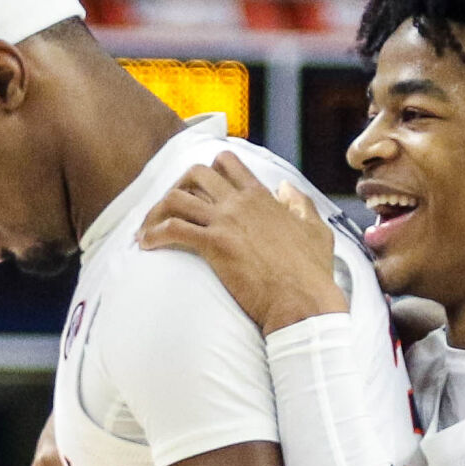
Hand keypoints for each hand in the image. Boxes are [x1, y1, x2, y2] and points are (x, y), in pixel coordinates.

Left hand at [139, 151, 347, 334]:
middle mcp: (241, 203)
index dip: (207, 170)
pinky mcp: (215, 245)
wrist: (303, 302)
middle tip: (168, 209)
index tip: (197, 188)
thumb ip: (301, 205)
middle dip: (176, 187)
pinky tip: (147, 244)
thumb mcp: (317, 230)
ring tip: (148, 229)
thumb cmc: (311, 274)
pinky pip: (173, 229)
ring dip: (157, 211)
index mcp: (262, 196)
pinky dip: (154, 234)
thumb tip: (286, 188)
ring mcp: (226, 222)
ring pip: (177, 198)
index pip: (227, 163)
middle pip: (195, 173)